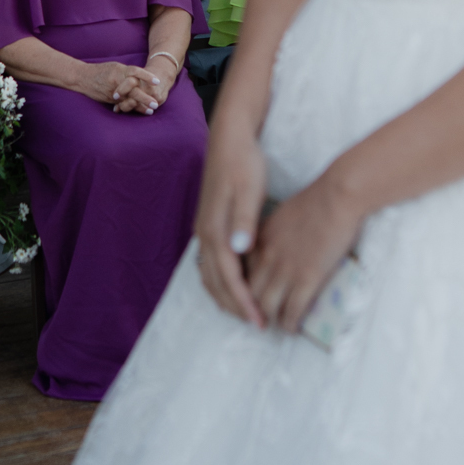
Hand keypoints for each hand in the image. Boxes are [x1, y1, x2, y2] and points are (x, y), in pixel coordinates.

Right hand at [83, 60, 164, 113]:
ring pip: (128, 99)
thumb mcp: (115, 67)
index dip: (147, 76)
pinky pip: (121, 104)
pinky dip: (129, 107)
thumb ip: (127, 72)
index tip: (157, 82)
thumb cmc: (100, 70)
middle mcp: (116, 80)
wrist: (82, 77)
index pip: (135, 72)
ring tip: (150, 111)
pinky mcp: (109, 98)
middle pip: (133, 89)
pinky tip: (136, 111)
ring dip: (140, 106)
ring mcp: (113, 91)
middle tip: (155, 103)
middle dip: (145, 97)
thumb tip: (140, 78)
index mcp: (119, 70)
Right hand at [195, 125, 267, 324]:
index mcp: (214, 229)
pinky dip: (219, 281)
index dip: (243, 302)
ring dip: (224, 297)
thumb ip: (244, 220)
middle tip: (256, 325)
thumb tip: (239, 248)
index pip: (228, 277)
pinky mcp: (209, 224)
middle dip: (234, 307)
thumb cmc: (243, 163)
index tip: (260, 322)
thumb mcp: (248, 189)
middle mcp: (205, 233)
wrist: (229, 139)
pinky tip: (233, 284)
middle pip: (215, 282)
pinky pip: (209, 263)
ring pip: (208, 275)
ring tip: (245, 312)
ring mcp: (204, 229)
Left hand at [246, 174, 363, 333]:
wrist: (336, 197)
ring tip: (277, 326)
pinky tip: (292, 328)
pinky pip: (292, 310)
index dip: (242, 288)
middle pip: (249, 292)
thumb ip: (272, 234)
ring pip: (267, 306)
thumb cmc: (315, 201)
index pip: (241, 271)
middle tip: (259, 318)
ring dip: (270, 320)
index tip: (248, 297)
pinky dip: (290, 323)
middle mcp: (267, 257)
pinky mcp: (307, 278)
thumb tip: (274, 247)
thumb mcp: (282, 215)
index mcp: (260, 240)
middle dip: (251, 309)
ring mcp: (286, 269)